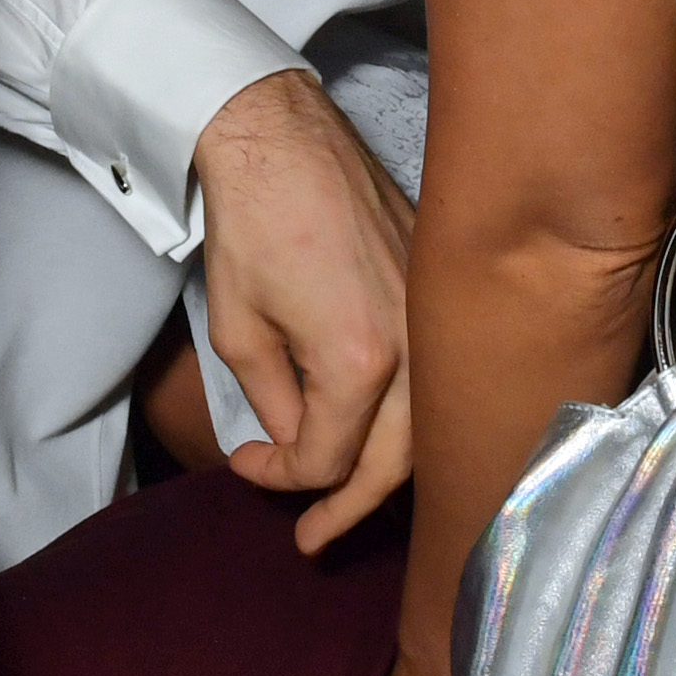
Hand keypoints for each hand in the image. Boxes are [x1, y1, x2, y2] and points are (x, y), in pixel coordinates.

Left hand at [191, 70, 414, 552]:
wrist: (282, 139)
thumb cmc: (252, 225)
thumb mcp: (240, 331)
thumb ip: (276, 403)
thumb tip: (299, 444)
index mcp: (359, 362)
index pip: (330, 459)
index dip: (282, 477)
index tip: (245, 464)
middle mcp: (412, 347)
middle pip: (392, 464)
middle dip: (347, 508)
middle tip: (313, 537)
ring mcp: (432, 317)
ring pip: (426, 429)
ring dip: (388, 474)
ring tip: (351, 502)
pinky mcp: (436, 290)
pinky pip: (435, 379)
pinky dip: (411, 419)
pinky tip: (384, 436)